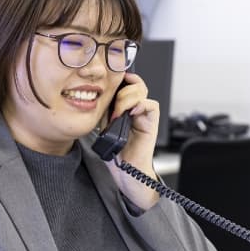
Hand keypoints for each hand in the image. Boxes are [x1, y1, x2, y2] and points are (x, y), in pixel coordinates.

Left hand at [104, 72, 160, 209]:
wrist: (125, 171)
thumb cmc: (115, 152)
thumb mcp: (103, 125)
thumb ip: (105, 109)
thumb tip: (98, 94)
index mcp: (124, 106)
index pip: (125, 83)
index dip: (119, 79)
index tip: (107, 82)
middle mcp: (136, 108)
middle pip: (134, 83)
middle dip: (122, 88)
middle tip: (112, 104)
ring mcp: (144, 115)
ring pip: (142, 90)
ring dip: (127, 98)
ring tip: (118, 113)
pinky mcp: (151, 123)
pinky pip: (151, 105)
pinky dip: (140, 105)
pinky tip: (130, 113)